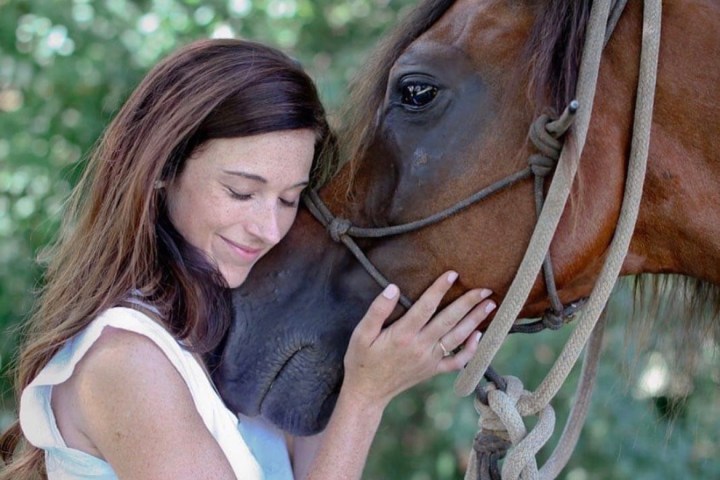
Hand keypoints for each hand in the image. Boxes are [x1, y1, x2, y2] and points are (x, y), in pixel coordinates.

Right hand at [341, 271, 494, 408]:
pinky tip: (479, 336)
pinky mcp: (432, 371)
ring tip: (489, 305)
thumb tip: (393, 288)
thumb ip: (377, 310)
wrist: (367, 392)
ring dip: (475, 320)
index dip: (440, 288)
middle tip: (485, 288)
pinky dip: (470, 350)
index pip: (426, 306)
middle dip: (468, 303)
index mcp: (402, 335)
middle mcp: (420, 347)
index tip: (453, 274)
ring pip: (457, 338)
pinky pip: (456, 362)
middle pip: (449, 320)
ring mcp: (429, 360)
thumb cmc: (361, 360)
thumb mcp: (361, 333)